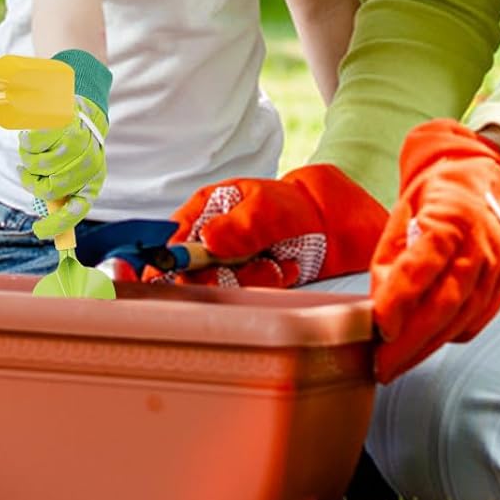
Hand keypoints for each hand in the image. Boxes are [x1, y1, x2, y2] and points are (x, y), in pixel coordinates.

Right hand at [19, 49, 111, 239]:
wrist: (83, 107)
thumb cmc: (75, 144)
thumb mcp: (76, 170)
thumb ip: (64, 191)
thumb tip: (52, 223)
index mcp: (93, 181)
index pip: (76, 211)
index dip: (56, 226)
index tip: (38, 231)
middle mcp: (89, 165)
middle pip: (49, 189)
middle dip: (31, 182)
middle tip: (25, 172)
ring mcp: (78, 145)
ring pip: (38, 166)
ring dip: (28, 159)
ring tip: (33, 148)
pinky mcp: (64, 125)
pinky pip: (32, 144)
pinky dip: (27, 141)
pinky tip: (35, 134)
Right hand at [155, 163, 387, 288]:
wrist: (332, 224)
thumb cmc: (293, 205)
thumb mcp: (267, 207)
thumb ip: (239, 225)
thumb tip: (207, 240)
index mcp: (206, 209)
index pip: (171, 236)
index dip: (167, 257)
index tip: (175, 272)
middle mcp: (213, 237)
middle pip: (189, 270)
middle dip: (218, 275)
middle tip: (245, 271)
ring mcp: (230, 260)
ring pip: (221, 286)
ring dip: (253, 279)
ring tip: (278, 262)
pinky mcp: (249, 280)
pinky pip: (248, 294)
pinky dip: (270, 283)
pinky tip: (286, 268)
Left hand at [370, 119, 499, 383]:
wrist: (483, 182)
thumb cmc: (433, 200)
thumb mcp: (401, 214)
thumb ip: (391, 259)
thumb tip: (379, 308)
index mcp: (450, 220)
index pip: (423, 267)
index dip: (400, 300)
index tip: (379, 328)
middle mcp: (480, 246)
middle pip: (445, 303)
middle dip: (411, 341)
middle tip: (383, 367)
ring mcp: (497, 268)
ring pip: (462, 319)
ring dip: (428, 347)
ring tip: (397, 363)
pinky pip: (476, 321)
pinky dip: (450, 336)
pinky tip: (427, 344)